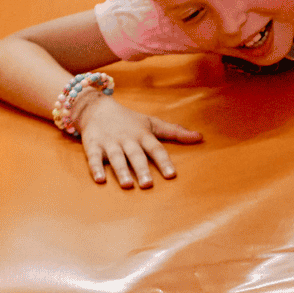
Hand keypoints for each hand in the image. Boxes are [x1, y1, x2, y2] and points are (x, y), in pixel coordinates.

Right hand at [77, 96, 202, 188]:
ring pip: (116, 158)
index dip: (164, 162)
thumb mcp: (152, 123)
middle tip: (148, 184)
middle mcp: (127, 139)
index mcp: (143, 135)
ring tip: (128, 185)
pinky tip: (100, 180)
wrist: (96, 107)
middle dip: (142, 169)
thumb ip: (175, 132)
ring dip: (122, 171)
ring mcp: (109, 143)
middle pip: (136, 155)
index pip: (156, 149)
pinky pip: (93, 158)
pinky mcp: (93, 145)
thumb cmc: (129, 120)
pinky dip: (96, 168)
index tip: (171, 175)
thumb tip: (200, 137)